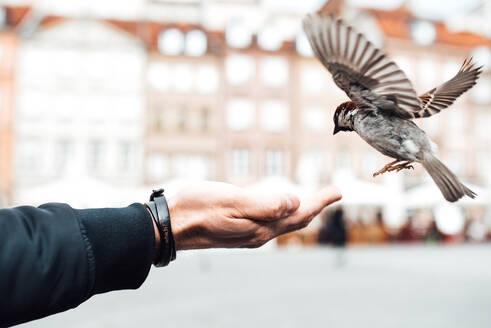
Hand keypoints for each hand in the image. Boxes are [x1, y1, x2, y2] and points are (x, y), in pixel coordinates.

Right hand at [164, 181, 340, 249]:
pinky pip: (269, 221)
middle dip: (315, 206)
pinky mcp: (236, 228)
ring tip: (312, 200)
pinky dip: (282, 211)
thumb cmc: (197, 209)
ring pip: (282, 222)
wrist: (170, 225)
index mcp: (260, 228)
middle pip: (295, 220)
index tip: (338, 190)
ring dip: (300, 210)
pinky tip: (279, 206)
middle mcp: (257, 234)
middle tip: (331, 193)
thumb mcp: (231, 202)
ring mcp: (247, 232)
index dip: (320, 202)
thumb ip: (264, 204)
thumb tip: (296, 202)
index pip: (299, 214)